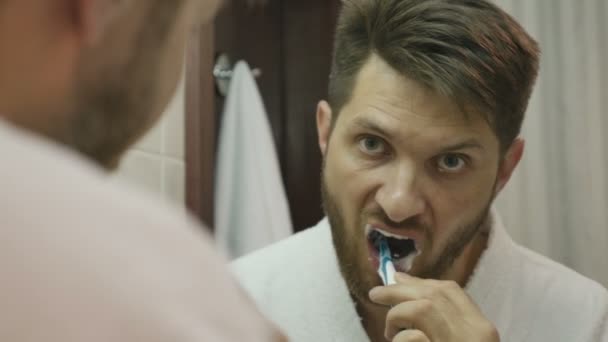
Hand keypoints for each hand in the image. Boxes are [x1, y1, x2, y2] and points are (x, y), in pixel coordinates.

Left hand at [368, 273, 498, 341]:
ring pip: (421, 309)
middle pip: (434, 295)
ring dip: (397, 313)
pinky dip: (399, 338)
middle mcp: (475, 335)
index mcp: (483, 329)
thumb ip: (440, 318)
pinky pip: (413, 337)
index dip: (421, 281)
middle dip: (400, 290)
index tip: (398, 281)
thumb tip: (401, 280)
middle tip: (375, 294)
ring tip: (389, 330)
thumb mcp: (458, 337)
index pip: (452, 291)